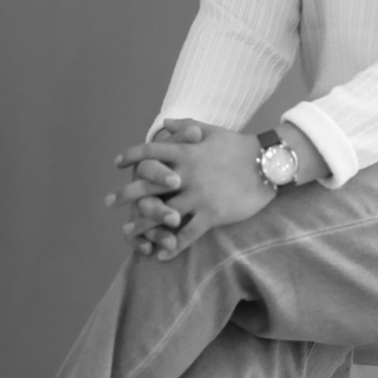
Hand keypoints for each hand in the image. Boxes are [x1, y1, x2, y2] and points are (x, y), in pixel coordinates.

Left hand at [108, 119, 275, 260]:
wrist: (268, 164)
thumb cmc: (239, 146)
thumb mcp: (211, 131)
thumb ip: (185, 128)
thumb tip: (165, 124)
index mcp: (185, 152)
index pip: (150, 152)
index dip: (131, 156)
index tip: (117, 163)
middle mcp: (187, 175)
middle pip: (148, 185)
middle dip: (126, 194)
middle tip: (109, 202)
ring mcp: (199, 196)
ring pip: (163, 213)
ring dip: (143, 224)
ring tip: (128, 232)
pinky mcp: (212, 214)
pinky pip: (188, 234)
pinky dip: (173, 245)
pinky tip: (161, 253)